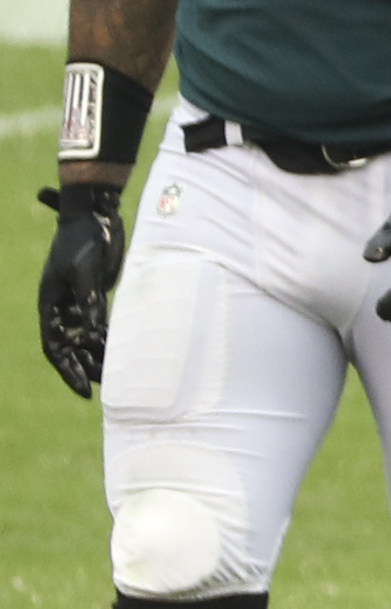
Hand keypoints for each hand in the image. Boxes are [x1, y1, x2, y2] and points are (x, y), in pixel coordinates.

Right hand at [37, 184, 124, 396]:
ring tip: (113, 380)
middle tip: (98, 392)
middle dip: (82, 370)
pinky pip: (100, 325)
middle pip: (70, 347)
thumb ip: (89, 298)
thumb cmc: (84, 238)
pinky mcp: (96, 296)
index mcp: (51, 303)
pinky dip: (108, 341)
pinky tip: (121, 356)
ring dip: (97, 358)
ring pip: (86, 339)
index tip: (82, 389)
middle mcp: (63, 308)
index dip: (67, 369)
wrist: (96, 217)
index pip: (56, 345)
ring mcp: (79, 302)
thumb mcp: (84, 268)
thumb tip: (95, 329)